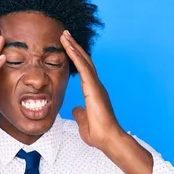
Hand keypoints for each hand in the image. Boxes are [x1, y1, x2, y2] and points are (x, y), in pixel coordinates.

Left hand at [59, 30, 122, 150]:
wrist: (108, 139)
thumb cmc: (99, 134)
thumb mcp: (84, 121)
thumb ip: (80, 113)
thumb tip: (75, 109)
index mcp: (93, 92)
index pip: (83, 71)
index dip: (76, 58)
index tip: (68, 48)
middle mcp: (96, 86)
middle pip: (84, 61)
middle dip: (75, 47)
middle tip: (65, 34)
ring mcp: (96, 86)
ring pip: (84, 61)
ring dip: (74, 47)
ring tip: (65, 35)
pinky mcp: (94, 88)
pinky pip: (84, 68)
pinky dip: (76, 56)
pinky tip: (69, 47)